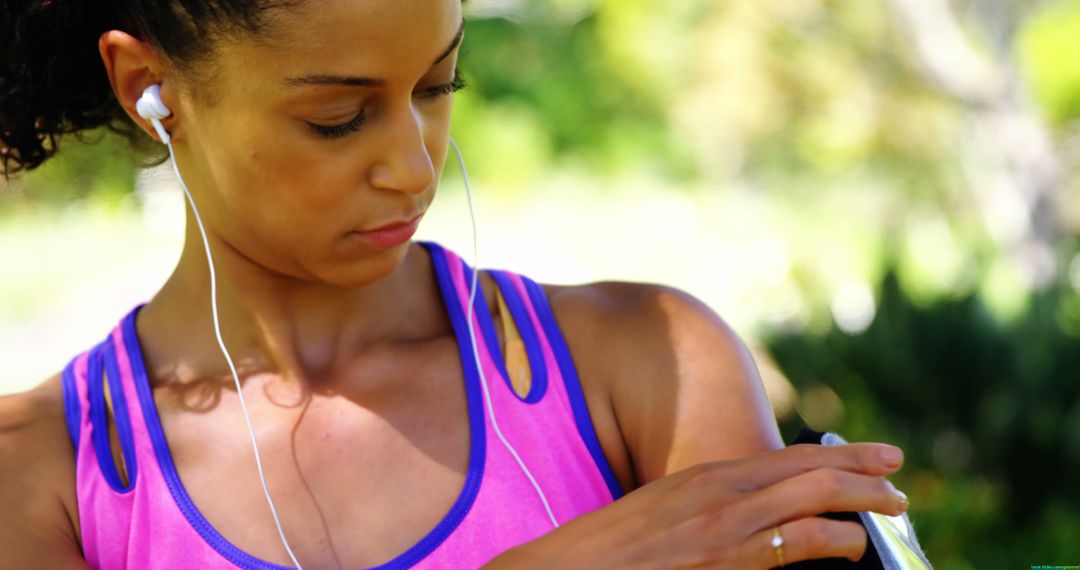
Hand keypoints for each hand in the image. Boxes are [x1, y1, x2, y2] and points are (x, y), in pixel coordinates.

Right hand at [485, 442, 907, 568]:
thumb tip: (753, 516)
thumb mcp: (663, 514)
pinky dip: (833, 541)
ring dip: (860, 502)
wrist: (566, 569)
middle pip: (808, 471)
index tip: (873, 453)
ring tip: (892, 507)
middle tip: (898, 474)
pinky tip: (852, 547)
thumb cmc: (610, 551)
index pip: (788, 457)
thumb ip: (709, 510)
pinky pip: (795, 543)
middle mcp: (719, 493)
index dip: (838, 454)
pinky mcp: (723, 561)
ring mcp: (723, 527)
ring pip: (812, 501)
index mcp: (705, 479)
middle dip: (861, 470)